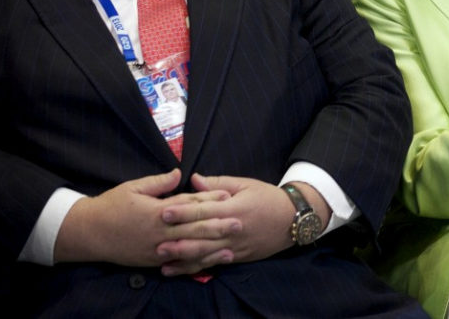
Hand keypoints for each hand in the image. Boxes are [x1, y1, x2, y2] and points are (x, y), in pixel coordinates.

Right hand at [53, 169, 234, 265]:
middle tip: (240, 223)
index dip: (209, 199)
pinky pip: (177, 263)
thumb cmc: (111, 206)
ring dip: (211, 249)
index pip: (189, 204)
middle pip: (194, 228)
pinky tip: (207, 263)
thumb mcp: (133, 187)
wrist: (87, 233)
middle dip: (218, 226)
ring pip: (189, 249)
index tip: (229, 196)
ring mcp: (156, 249)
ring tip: (231, 248)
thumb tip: (180, 173)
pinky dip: (193, 263)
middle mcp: (160, 232)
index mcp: (157, 211)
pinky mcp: (152, 261)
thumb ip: (159, 182)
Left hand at [155, 175, 331, 275]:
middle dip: (178, 238)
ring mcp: (235, 246)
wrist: (293, 219)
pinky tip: (179, 269)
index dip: (183, 212)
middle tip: (156, 240)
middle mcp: (233, 230)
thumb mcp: (246, 184)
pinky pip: (213, 263)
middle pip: (202, 235)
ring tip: (162, 258)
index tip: (163, 211)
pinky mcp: (237, 257)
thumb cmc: (268, 197)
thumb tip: (193, 180)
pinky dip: (195, 268)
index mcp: (234, 208)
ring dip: (183, 256)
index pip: (204, 211)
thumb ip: (219, 183)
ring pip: (205, 253)